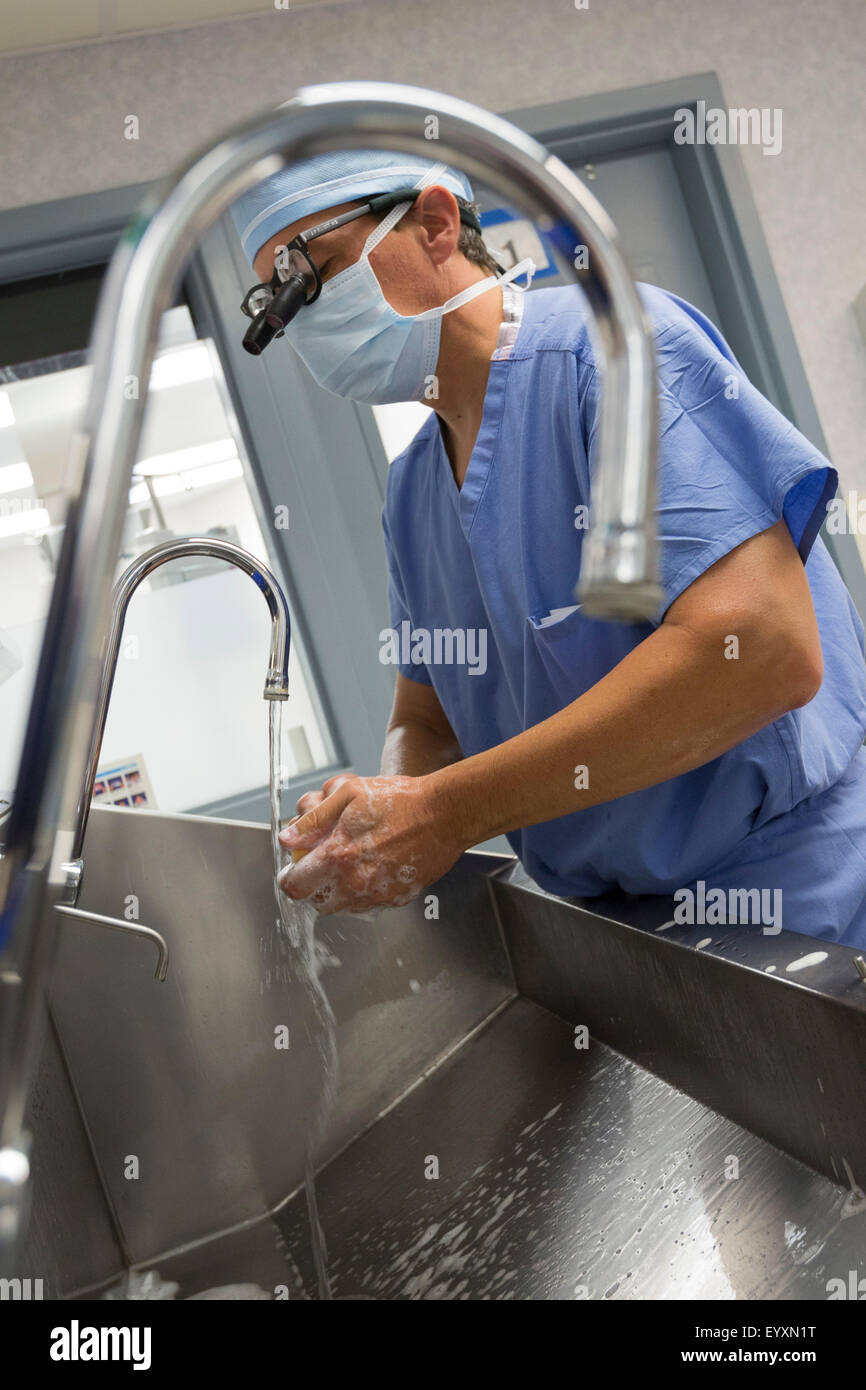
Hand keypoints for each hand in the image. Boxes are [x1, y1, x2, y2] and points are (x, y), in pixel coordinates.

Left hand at [277, 773, 465, 916]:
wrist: (443, 813)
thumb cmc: (400, 800)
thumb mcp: (348, 794)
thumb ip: (313, 819)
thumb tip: (288, 838)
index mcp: (338, 855)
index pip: (295, 885)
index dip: (290, 877)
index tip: (295, 869)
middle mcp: (355, 882)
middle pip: (317, 903)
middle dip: (315, 886)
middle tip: (324, 864)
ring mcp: (377, 894)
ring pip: (343, 908)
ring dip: (339, 891)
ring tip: (351, 864)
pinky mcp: (397, 899)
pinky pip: (369, 905)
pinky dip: (364, 892)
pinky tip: (374, 867)